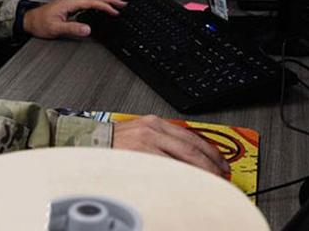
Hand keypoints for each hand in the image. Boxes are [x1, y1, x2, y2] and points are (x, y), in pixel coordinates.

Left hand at [22, 0, 125, 38]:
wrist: (28, 20)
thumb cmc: (39, 24)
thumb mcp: (55, 29)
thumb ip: (72, 28)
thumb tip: (87, 29)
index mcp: (69, 3)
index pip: (92, 2)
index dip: (105, 6)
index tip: (115, 12)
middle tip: (122, 4)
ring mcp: (70, 0)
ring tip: (116, 2)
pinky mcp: (69, 4)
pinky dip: (97, 0)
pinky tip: (100, 3)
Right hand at [111, 115, 230, 177]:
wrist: (87, 143)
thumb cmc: (111, 142)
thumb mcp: (139, 132)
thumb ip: (160, 139)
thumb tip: (186, 156)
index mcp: (153, 123)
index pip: (190, 137)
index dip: (209, 151)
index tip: (219, 162)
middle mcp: (152, 131)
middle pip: (190, 148)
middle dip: (210, 163)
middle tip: (221, 174)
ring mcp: (146, 144)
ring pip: (182, 159)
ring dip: (200, 172)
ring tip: (211, 182)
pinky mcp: (139, 157)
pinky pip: (167, 170)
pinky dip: (181, 178)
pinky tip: (189, 185)